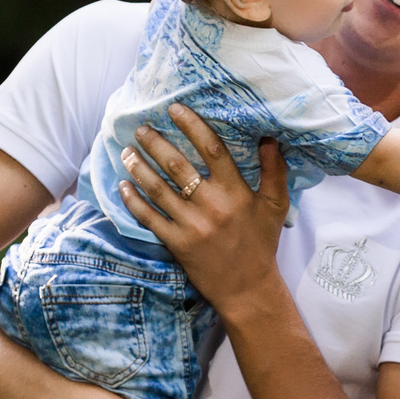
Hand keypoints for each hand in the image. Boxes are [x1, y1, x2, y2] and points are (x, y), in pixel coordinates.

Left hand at [118, 105, 291, 317]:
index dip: (191, 125)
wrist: (248, 289)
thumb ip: (275, 170)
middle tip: (140, 128)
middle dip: (155, 143)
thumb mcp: (276, 206)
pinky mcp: (177, 244)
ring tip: (127, 152)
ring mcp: (192, 225)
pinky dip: (133, 200)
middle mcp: (212, 205)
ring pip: (158, 189)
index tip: (175, 109)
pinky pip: (149, 218)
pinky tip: (123, 186)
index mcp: (236, 192)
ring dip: (139, 167)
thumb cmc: (261, 243)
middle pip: (177, 165)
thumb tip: (270, 137)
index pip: (211, 149)